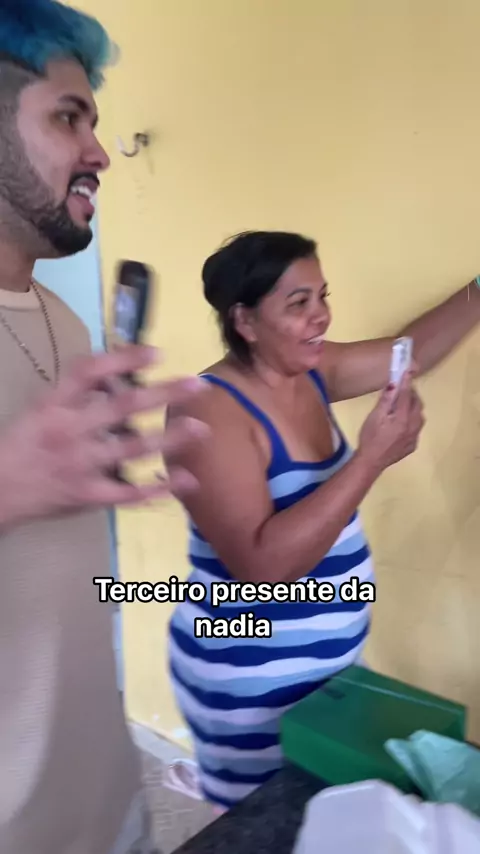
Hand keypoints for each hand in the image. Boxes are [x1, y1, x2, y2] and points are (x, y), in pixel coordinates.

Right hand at [0, 345, 209, 529]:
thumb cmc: (24, 444)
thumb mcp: (42, 409)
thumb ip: (78, 393)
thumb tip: (120, 371)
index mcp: (55, 404)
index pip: (90, 372)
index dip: (126, 359)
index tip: (159, 353)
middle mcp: (70, 431)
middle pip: (123, 407)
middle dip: (164, 394)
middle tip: (197, 385)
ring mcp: (81, 465)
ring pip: (133, 449)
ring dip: (170, 438)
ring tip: (201, 428)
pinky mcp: (88, 495)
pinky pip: (129, 492)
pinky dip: (160, 488)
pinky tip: (187, 480)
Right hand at [357, 371, 424, 473]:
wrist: (371, 461)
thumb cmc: (369, 437)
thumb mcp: (374, 416)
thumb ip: (385, 400)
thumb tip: (393, 384)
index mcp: (403, 418)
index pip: (407, 395)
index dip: (407, 382)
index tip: (407, 371)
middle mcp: (413, 426)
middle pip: (418, 405)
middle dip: (412, 395)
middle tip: (402, 390)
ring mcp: (414, 437)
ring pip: (420, 417)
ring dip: (414, 408)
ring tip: (403, 406)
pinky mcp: (412, 445)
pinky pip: (417, 428)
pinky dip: (412, 421)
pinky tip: (402, 424)